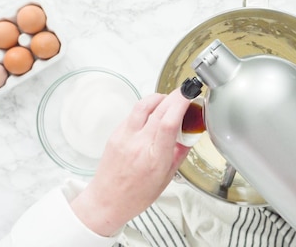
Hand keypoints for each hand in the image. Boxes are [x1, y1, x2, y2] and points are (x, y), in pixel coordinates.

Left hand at [70, 88, 191, 235]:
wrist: (107, 201)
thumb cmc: (136, 195)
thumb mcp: (167, 177)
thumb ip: (179, 153)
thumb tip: (189, 135)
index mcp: (155, 158)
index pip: (168, 123)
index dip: (180, 104)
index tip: (189, 95)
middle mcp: (138, 145)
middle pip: (158, 109)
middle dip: (174, 96)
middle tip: (184, 94)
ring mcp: (124, 137)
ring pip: (143, 105)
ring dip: (159, 97)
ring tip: (168, 101)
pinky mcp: (115, 134)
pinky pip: (133, 114)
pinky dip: (146, 108)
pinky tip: (152, 115)